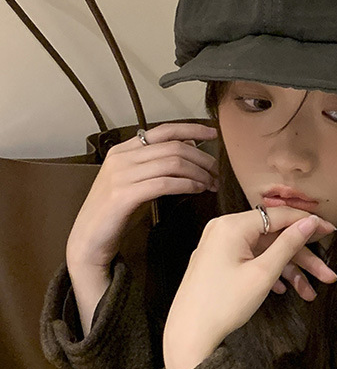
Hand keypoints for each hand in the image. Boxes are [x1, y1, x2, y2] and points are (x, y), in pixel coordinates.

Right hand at [66, 122, 219, 269]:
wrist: (88, 239)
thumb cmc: (116, 212)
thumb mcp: (139, 181)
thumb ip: (159, 163)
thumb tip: (189, 145)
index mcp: (124, 150)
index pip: (164, 130)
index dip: (192, 129)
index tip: (213, 133)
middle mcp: (122, 158)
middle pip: (174, 147)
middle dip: (202, 158)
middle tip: (217, 171)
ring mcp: (121, 175)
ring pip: (173, 163)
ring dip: (199, 173)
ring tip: (211, 183)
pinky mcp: (123, 195)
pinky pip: (165, 183)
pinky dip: (187, 185)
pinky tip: (198, 190)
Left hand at [163, 208, 336, 368]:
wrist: (188, 335)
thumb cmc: (223, 304)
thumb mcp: (263, 273)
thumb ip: (289, 244)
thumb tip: (310, 222)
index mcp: (232, 226)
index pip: (279, 216)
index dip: (308, 224)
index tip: (331, 231)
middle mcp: (224, 229)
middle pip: (274, 237)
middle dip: (302, 258)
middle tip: (327, 274)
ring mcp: (219, 246)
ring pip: (264, 251)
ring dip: (288, 270)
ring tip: (309, 293)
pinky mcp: (218, 262)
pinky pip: (250, 259)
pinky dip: (269, 272)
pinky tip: (283, 289)